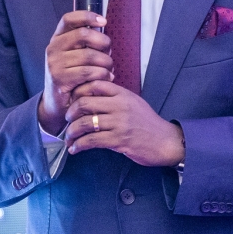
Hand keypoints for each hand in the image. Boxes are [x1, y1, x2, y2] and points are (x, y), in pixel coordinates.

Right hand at [38, 11, 113, 134]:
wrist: (56, 104)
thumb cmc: (72, 77)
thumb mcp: (75, 56)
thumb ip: (85, 43)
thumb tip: (104, 26)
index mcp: (57, 39)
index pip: (69, 19)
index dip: (87, 16)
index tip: (103, 21)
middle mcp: (53, 49)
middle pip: (83, 34)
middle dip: (103, 42)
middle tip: (109, 52)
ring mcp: (55, 64)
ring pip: (89, 55)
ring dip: (106, 62)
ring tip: (110, 69)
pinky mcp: (60, 79)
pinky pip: (89, 71)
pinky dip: (102, 74)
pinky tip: (107, 78)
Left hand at [63, 80, 184, 167]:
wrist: (165, 142)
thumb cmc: (147, 123)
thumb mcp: (133, 103)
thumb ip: (115, 97)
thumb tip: (91, 96)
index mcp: (122, 94)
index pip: (94, 84)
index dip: (78, 91)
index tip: (72, 101)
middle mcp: (120, 106)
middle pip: (85, 103)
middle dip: (70, 113)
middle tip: (67, 120)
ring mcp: (119, 123)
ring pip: (85, 123)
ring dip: (72, 132)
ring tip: (69, 138)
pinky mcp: (118, 140)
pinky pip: (91, 141)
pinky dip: (79, 145)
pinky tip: (75, 149)